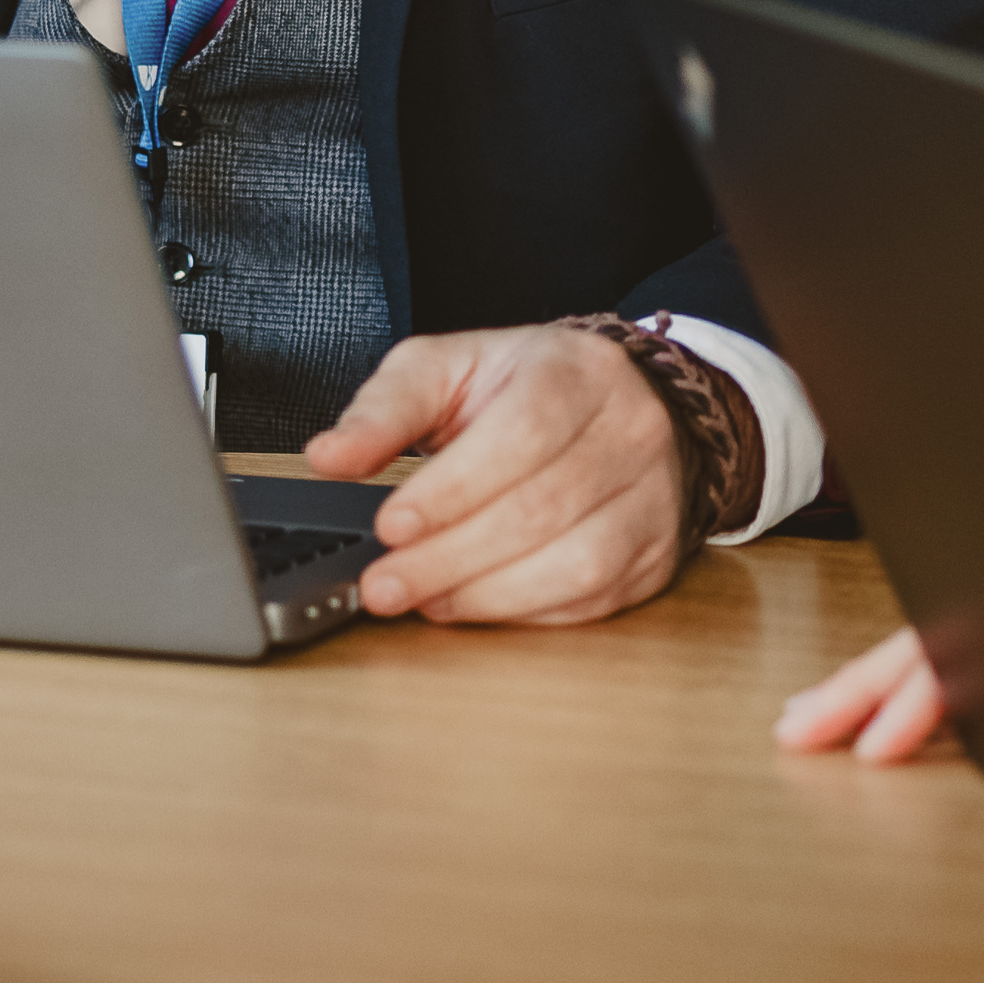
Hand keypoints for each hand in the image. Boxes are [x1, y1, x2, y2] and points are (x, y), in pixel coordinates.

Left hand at [302, 323, 694, 623]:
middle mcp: (628, 433)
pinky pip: (593, 600)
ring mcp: (651, 498)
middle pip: (542, 508)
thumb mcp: (449, 369)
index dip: (454, 489)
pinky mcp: (654, 555)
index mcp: (577, 373)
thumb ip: (386, 408)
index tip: (392, 525)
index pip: (523, 435)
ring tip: (425, 599)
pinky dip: (525, 613)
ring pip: (577, 564)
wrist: (622, 404)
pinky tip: (475, 604)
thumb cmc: (525, 387)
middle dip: (451, 558)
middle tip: (386, 585)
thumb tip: (329, 455)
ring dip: (488, 595)